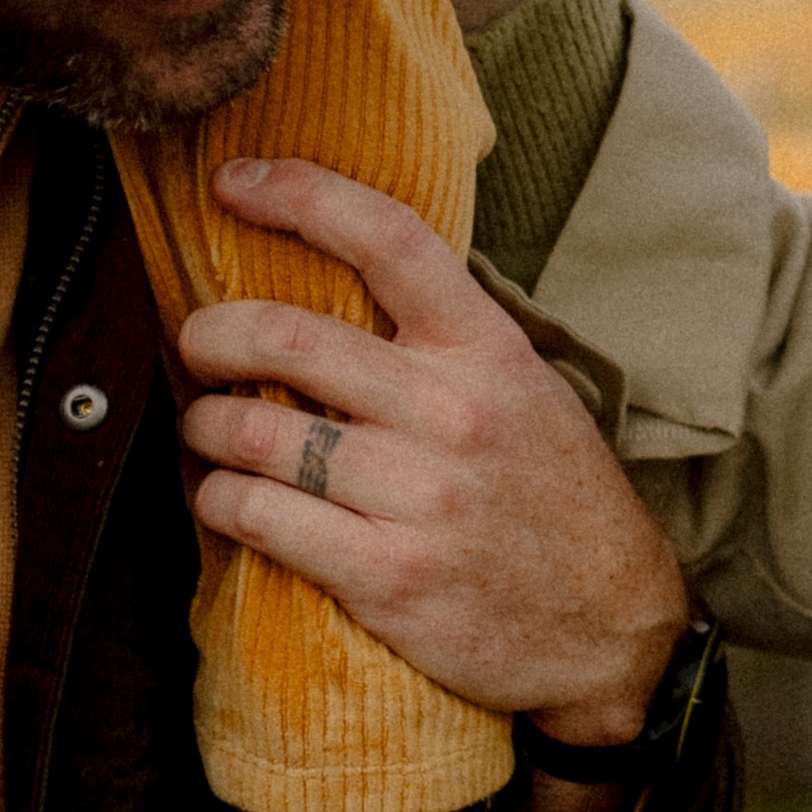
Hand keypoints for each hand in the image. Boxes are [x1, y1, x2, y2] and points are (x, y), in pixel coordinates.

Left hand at [177, 154, 689, 743]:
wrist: (614, 628)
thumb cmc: (556, 502)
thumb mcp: (526, 393)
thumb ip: (445, 343)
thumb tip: (335, 288)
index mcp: (490, 352)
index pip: (391, 240)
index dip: (302, 194)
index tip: (235, 183)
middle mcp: (454, 413)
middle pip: (290, 337)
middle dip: (211, 333)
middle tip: (196, 342)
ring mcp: (421, 498)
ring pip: (258, 433)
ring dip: (206, 426)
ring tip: (209, 430)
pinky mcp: (390, 575)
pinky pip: (261, 519)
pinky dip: (221, 501)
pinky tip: (227, 499)